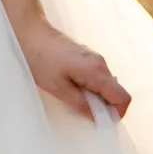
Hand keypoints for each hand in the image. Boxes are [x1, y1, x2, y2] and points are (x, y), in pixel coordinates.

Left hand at [15, 17, 131, 120]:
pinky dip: (90, 87)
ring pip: (106, 84)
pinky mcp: (86, 56)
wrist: (29, 32)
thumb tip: (97, 117)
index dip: (116, 114)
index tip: (100, 121)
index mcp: (96, 71)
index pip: (122, 98)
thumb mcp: (58, 88)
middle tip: (81, 110)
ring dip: (95, 96)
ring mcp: (94, 57)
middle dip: (104, 106)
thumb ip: (81, 104)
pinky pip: (97, 76)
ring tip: (72, 97)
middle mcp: (100, 62)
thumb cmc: (40, 58)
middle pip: (115, 92)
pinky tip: (70, 86)